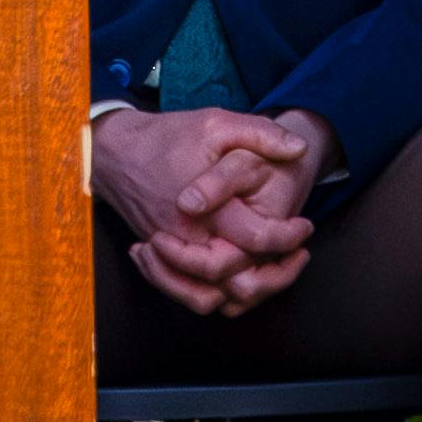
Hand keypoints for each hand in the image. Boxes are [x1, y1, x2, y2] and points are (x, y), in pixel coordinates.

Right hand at [91, 108, 332, 313]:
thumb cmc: (167, 137)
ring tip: (275, 272)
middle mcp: (190, 242)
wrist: (116, 153)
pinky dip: (218, 297)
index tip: (305, 226)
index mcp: (208, 211)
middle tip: (299, 256)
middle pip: (240, 282)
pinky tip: (239, 278)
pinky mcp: (166, 260)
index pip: (257, 239)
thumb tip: (299, 148)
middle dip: (277, 276)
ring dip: (252, 292)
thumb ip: (259, 133)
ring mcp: (176, 256)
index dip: (288, 236)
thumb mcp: (215, 123)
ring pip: (217, 298)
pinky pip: (193, 296)